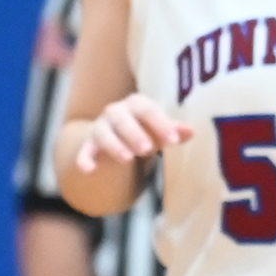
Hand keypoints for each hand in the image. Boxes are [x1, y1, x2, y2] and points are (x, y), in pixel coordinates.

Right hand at [72, 94, 191, 172]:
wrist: (116, 134)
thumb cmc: (146, 130)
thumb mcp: (160, 130)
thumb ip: (174, 131)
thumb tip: (191, 132)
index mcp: (136, 104)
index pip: (148, 111)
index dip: (161, 124)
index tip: (174, 140)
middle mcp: (116, 112)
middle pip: (124, 121)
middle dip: (135, 134)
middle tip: (148, 149)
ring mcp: (100, 127)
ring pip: (104, 134)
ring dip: (114, 145)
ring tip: (127, 159)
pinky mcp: (89, 144)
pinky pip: (85, 151)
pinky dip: (84, 160)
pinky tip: (88, 170)